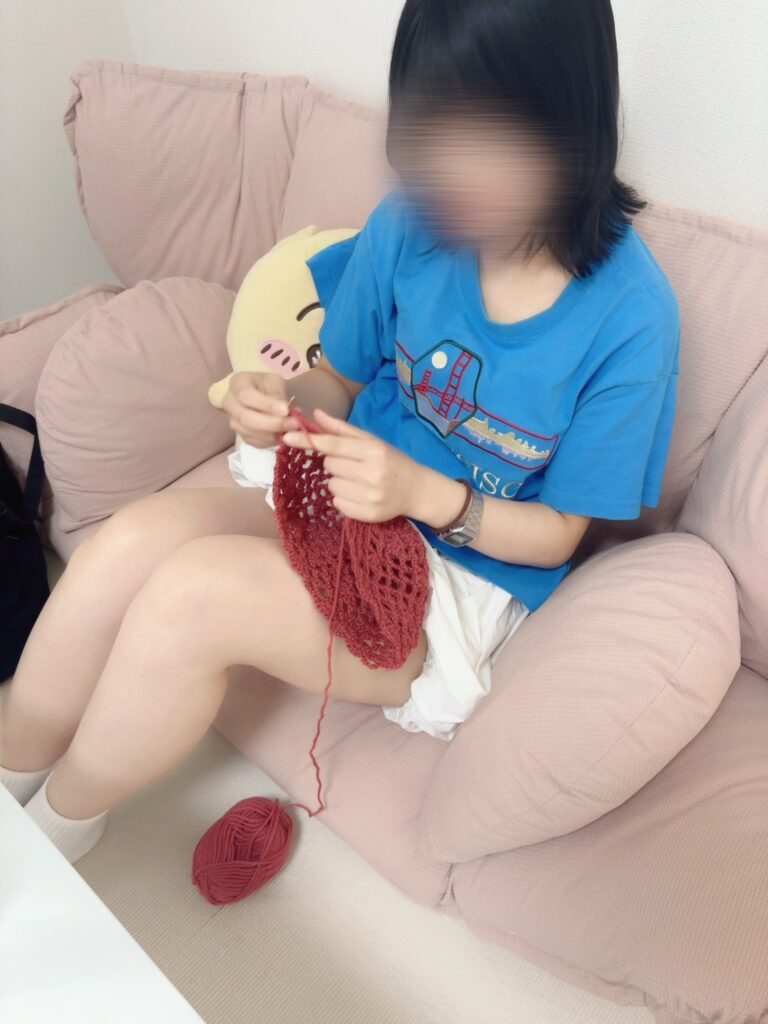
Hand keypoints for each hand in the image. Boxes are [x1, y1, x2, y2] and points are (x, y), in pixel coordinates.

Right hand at [220, 371, 300, 447]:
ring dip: (272, 435)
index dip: (266, 404)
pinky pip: (254, 442)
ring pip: (249, 433)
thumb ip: (278, 394)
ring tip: (292, 431)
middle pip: (246, 418)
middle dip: (271, 423)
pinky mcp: (241, 435)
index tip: (285, 410)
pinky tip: (283, 436)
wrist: (259, 394)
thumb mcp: (274, 381)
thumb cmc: (267, 385)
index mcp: (237, 383)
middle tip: (293, 424)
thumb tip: (284, 411)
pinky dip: (270, 442)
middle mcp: (229, 403)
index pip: (247, 395)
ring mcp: (233, 421)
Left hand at [282, 408, 432, 522]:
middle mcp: (372, 474)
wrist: (417, 490)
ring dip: (339, 482)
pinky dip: (343, 499)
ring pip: (331, 486)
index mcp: (373, 451)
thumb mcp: (371, 441)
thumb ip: (342, 429)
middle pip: (329, 465)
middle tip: (353, 465)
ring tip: (358, 481)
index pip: (333, 445)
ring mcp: (370, 496)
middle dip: (335, 463)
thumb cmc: (391, 461)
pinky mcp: (368, 515)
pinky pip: (337, 504)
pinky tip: (360, 495)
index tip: (287, 437)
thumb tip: (316, 415)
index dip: (308, 440)